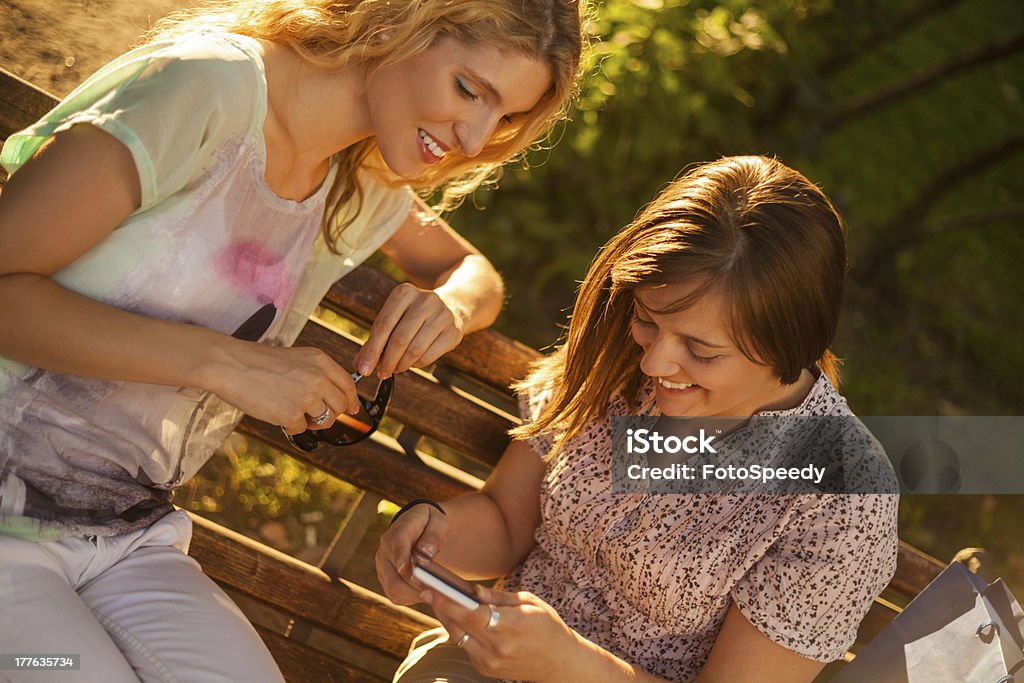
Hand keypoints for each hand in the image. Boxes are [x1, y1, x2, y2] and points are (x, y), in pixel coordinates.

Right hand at [204, 341, 358, 434]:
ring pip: (325, 420)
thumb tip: (335, 397)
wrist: (229, 365)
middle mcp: (318, 378)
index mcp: (320, 360)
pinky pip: (301, 429)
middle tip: (313, 414)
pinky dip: (290, 425)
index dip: (351, 399)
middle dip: (330, 413)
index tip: (351, 408)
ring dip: (311, 421)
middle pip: (340, 405)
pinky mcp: (292, 414)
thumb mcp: (295, 358)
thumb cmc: (257, 362)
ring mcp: (306, 397)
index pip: (347, 384)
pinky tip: (275, 412)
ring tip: (292, 411)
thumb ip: (317, 373)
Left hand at [352, 283, 466, 377]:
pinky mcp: (453, 331)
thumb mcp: (393, 320)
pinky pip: (429, 356)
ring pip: (415, 349)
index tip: (364, 369)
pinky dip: (416, 364)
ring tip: (395, 368)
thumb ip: (374, 340)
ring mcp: (442, 315)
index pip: (383, 325)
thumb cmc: (413, 317)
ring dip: (401, 365)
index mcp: (404, 293)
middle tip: (381, 372)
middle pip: (399, 339)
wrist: (451, 307)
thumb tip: (359, 365)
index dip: (372, 350)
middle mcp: (425, 300)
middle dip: (387, 361)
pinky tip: (411, 363)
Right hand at [376, 502, 450, 605]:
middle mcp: (385, 551)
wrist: (420, 529)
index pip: (396, 543)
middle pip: (394, 575)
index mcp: (398, 531)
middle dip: (413, 588)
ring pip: (393, 589)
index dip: (401, 557)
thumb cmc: (430, 524)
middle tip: (433, 595)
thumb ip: (434, 534)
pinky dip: (410, 599)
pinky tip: (425, 595)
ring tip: (434, 598)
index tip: (406, 569)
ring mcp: (383, 567)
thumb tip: (426, 552)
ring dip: (413, 597)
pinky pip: (395, 595)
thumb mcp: (438, 521)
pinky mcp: (386, 580)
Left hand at [424, 585, 582, 682]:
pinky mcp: (486, 669)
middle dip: (441, 605)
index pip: (472, 614)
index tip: (431, 588)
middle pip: (460, 624)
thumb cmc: (548, 626)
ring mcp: (491, 661)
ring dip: (446, 617)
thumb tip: (472, 590)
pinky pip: (466, 645)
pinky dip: (459, 630)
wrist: (560, 663)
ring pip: (458, 636)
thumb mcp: (530, 602)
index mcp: (513, 626)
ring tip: (436, 598)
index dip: (449, 601)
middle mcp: (499, 647)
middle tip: (425, 588)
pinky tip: (454, 615)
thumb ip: (499, 597)